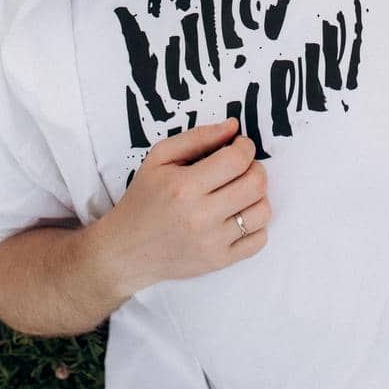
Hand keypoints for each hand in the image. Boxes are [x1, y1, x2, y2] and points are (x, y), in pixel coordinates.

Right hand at [108, 119, 269, 294]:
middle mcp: (201, 216)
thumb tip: (234, 126)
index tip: (239, 145)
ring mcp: (212, 243)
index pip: (237, 160)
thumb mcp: (159, 158)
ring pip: (262, 212)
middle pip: (256, 185)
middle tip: (241, 167)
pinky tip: (238, 216)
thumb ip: (198, 137)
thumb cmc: (143, 198)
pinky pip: (259, 241)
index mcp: (184, 186)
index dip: (245, 146)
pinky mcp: (219, 262)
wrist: (126, 250)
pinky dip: (257, 225)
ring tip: (239, 192)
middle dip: (255, 168)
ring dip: (258, 196)